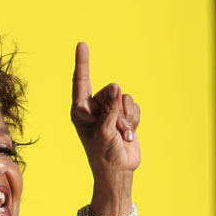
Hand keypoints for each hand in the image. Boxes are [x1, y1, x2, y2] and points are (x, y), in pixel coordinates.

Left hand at [70, 42, 140, 211]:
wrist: (118, 171)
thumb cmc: (103, 155)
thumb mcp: (104, 131)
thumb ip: (109, 108)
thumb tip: (115, 87)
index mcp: (81, 110)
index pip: (81, 82)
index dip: (82, 62)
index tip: (82, 44)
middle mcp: (94, 108)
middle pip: (110, 90)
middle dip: (117, 108)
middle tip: (115, 128)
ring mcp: (109, 111)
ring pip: (124, 97)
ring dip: (126, 116)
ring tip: (121, 134)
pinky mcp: (123, 116)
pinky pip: (133, 105)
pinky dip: (134, 120)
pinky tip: (128, 135)